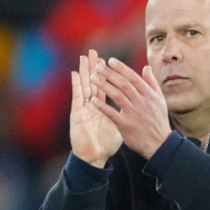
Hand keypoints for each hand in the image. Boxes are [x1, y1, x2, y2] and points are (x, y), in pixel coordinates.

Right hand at [71, 49, 122, 167]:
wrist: (94, 157)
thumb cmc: (105, 144)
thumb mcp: (119, 126)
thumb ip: (124, 114)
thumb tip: (134, 107)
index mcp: (102, 108)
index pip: (106, 87)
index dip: (108, 75)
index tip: (109, 61)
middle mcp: (92, 106)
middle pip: (93, 83)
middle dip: (94, 68)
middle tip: (94, 53)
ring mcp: (84, 109)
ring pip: (84, 86)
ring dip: (83, 71)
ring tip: (84, 58)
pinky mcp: (77, 114)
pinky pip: (77, 98)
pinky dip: (76, 85)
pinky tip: (75, 74)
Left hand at [90, 57, 171, 158]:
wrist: (160, 144)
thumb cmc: (158, 121)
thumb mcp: (160, 100)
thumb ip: (152, 83)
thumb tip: (146, 67)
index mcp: (149, 95)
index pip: (133, 77)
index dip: (121, 68)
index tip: (110, 61)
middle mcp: (141, 102)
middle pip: (123, 84)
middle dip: (109, 74)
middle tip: (97, 66)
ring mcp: (133, 113)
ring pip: (117, 95)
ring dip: (104, 85)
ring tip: (92, 78)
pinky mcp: (126, 125)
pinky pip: (112, 113)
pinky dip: (102, 106)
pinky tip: (93, 100)